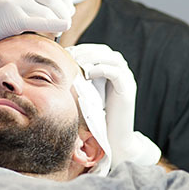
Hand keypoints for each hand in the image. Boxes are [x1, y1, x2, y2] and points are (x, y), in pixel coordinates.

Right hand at [0, 0, 74, 79]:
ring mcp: (14, 0)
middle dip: (64, 11)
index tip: (68, 8)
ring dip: (59, 22)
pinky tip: (61, 30)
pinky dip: (56, 25)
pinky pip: (42, 21)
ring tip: (57, 32)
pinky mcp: (13, 17)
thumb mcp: (16, 1)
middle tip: (66, 22)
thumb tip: (69, 7)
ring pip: (49, 10)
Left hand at [68, 43, 160, 166]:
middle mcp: (122, 73)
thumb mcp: (87, 95)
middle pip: (105, 51)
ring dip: (93, 57)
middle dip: (86, 51)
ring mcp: (126, 80)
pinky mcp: (127, 90)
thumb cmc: (97, 119)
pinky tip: (88, 74)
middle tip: (71, 55)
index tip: (67, 52)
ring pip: (112, 58)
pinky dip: (101, 69)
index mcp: (112, 71)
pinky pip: (116, 73)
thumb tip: (62, 69)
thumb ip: (81, 81)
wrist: (113, 140)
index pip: (98, 51)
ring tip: (78, 62)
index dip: (83, 49)